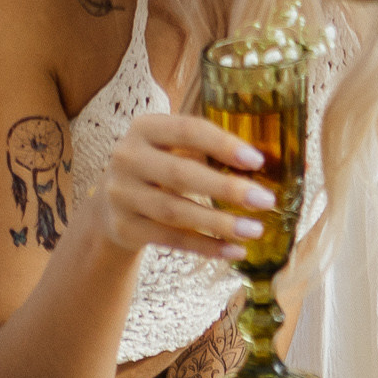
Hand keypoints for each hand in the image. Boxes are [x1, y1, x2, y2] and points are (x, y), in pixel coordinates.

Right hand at [93, 112, 276, 262]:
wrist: (107, 205)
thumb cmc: (156, 166)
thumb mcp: (169, 146)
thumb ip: (206, 147)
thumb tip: (269, 159)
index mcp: (145, 127)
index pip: (188, 130)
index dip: (223, 144)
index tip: (257, 160)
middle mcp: (128, 158)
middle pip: (182, 174)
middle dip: (227, 188)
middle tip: (265, 200)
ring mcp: (122, 195)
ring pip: (177, 212)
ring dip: (220, 223)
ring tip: (255, 230)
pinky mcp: (125, 229)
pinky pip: (171, 239)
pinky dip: (205, 246)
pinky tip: (233, 250)